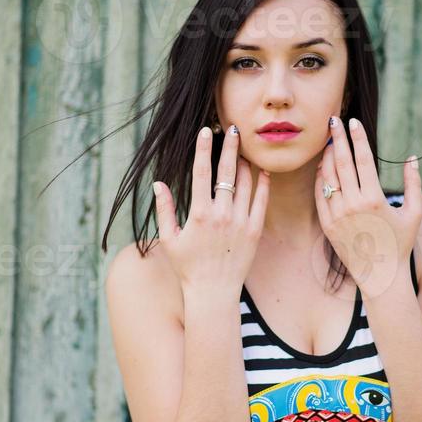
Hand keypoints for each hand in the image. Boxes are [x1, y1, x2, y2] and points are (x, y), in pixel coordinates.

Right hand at [153, 125, 270, 295]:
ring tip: (244, 149)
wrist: (213, 292)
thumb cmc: (187, 267)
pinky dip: (262, 184)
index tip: (206, 131)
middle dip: (230, 147)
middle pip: (227, 172)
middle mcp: (221, 215)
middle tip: (233, 128)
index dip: (204, 149)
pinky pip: (261, 201)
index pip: (202, 172)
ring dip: (245, 163)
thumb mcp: (169, 239)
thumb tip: (158, 183)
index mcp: (199, 214)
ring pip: (246, 183)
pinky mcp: (254, 231)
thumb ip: (164, 209)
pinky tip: (262, 171)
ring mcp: (240, 222)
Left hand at [314, 116, 421, 298]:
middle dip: (337, 139)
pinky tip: (323, 167)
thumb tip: (412, 157)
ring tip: (329, 141)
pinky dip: (320, 179)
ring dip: (327, 156)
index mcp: (374, 199)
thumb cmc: (401, 243)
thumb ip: (414, 183)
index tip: (353, 122)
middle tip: (333, 121)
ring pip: (328, 178)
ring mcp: (338, 216)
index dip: (357, 138)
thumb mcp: (414, 213)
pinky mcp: (327, 225)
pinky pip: (320, 196)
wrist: (381, 275)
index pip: (363, 159)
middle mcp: (353, 205)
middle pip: (342, 163)